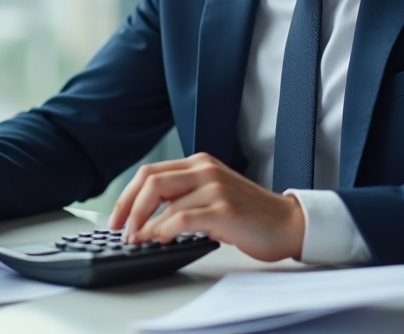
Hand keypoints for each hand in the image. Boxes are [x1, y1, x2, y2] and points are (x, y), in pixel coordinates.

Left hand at [107, 152, 304, 261]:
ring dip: (144, 224)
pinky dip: (164, 230)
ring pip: (163, 200)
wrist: (287, 223)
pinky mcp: (224, 209)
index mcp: (200, 163)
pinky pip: (181, 218)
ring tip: (138, 240)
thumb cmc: (249, 214)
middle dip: (128, 207)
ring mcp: (215, 187)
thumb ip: (184, 195)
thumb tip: (144, 214)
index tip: (116, 217)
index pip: (149, 172)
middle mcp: (205, 170)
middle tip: (121, 230)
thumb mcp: (212, 194)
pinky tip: (160, 239)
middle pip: (150, 180)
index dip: (127, 195)